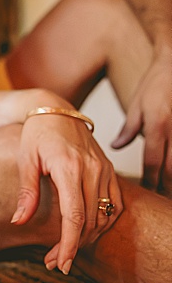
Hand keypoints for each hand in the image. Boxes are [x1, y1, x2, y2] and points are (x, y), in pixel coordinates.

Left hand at [11, 111, 120, 273]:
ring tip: (65, 252)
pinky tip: (86, 232)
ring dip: (87, 238)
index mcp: (69, 168)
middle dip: (73, 247)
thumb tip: (18, 222)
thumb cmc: (36, 134)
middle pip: (89, 221)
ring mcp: (104, 171)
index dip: (69, 243)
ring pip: (103, 216)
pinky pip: (113, 204)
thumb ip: (26, 192)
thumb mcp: (25, 160)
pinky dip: (102, 222)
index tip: (61, 263)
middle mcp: (92, 171)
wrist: (56, 110)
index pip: (74, 216)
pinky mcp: (109, 171)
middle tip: (55, 263)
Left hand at [111, 54, 171, 192]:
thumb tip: (116, 146)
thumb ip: (129, 129)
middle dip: (166, 186)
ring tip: (169, 192)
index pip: (153, 161)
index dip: (150, 180)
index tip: (146, 191)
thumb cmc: (157, 84)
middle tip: (160, 198)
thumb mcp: (138, 105)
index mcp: (157, 126)